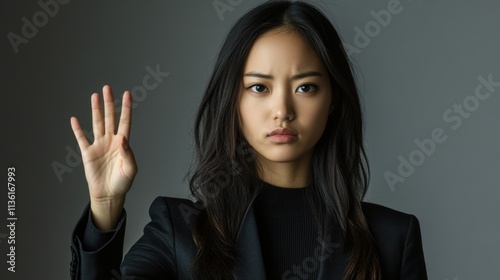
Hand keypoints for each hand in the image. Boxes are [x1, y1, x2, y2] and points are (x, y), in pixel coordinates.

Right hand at [70, 85, 137, 229]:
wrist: (108, 194)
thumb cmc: (122, 182)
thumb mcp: (131, 169)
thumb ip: (129, 155)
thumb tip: (124, 140)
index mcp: (123, 143)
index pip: (125, 121)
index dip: (126, 108)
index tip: (127, 94)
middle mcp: (111, 141)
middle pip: (110, 118)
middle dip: (109, 103)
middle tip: (107, 88)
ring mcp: (99, 145)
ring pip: (97, 123)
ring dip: (95, 110)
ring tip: (95, 96)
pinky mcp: (88, 153)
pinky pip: (81, 138)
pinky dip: (77, 129)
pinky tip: (74, 119)